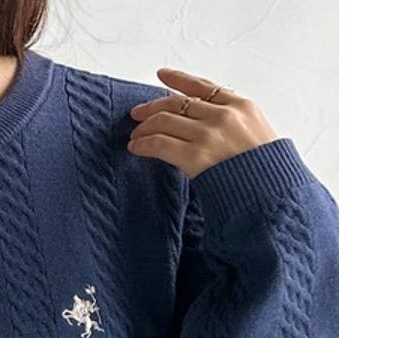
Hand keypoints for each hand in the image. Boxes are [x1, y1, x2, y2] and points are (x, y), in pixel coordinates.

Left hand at [127, 68, 280, 178]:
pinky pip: (159, 144)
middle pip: (177, 102)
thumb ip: (236, 123)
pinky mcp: (195, 156)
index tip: (162, 75)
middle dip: (152, 106)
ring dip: (144, 128)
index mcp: (240, 105)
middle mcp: (223, 115)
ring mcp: (208, 135)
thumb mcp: (259, 133)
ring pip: (164, 121)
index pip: (202, 86)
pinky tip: (136, 148)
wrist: (272, 192)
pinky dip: (143, 144)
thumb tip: (210, 124)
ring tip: (135, 135)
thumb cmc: (267, 171)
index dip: (178, 79)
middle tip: (138, 113)